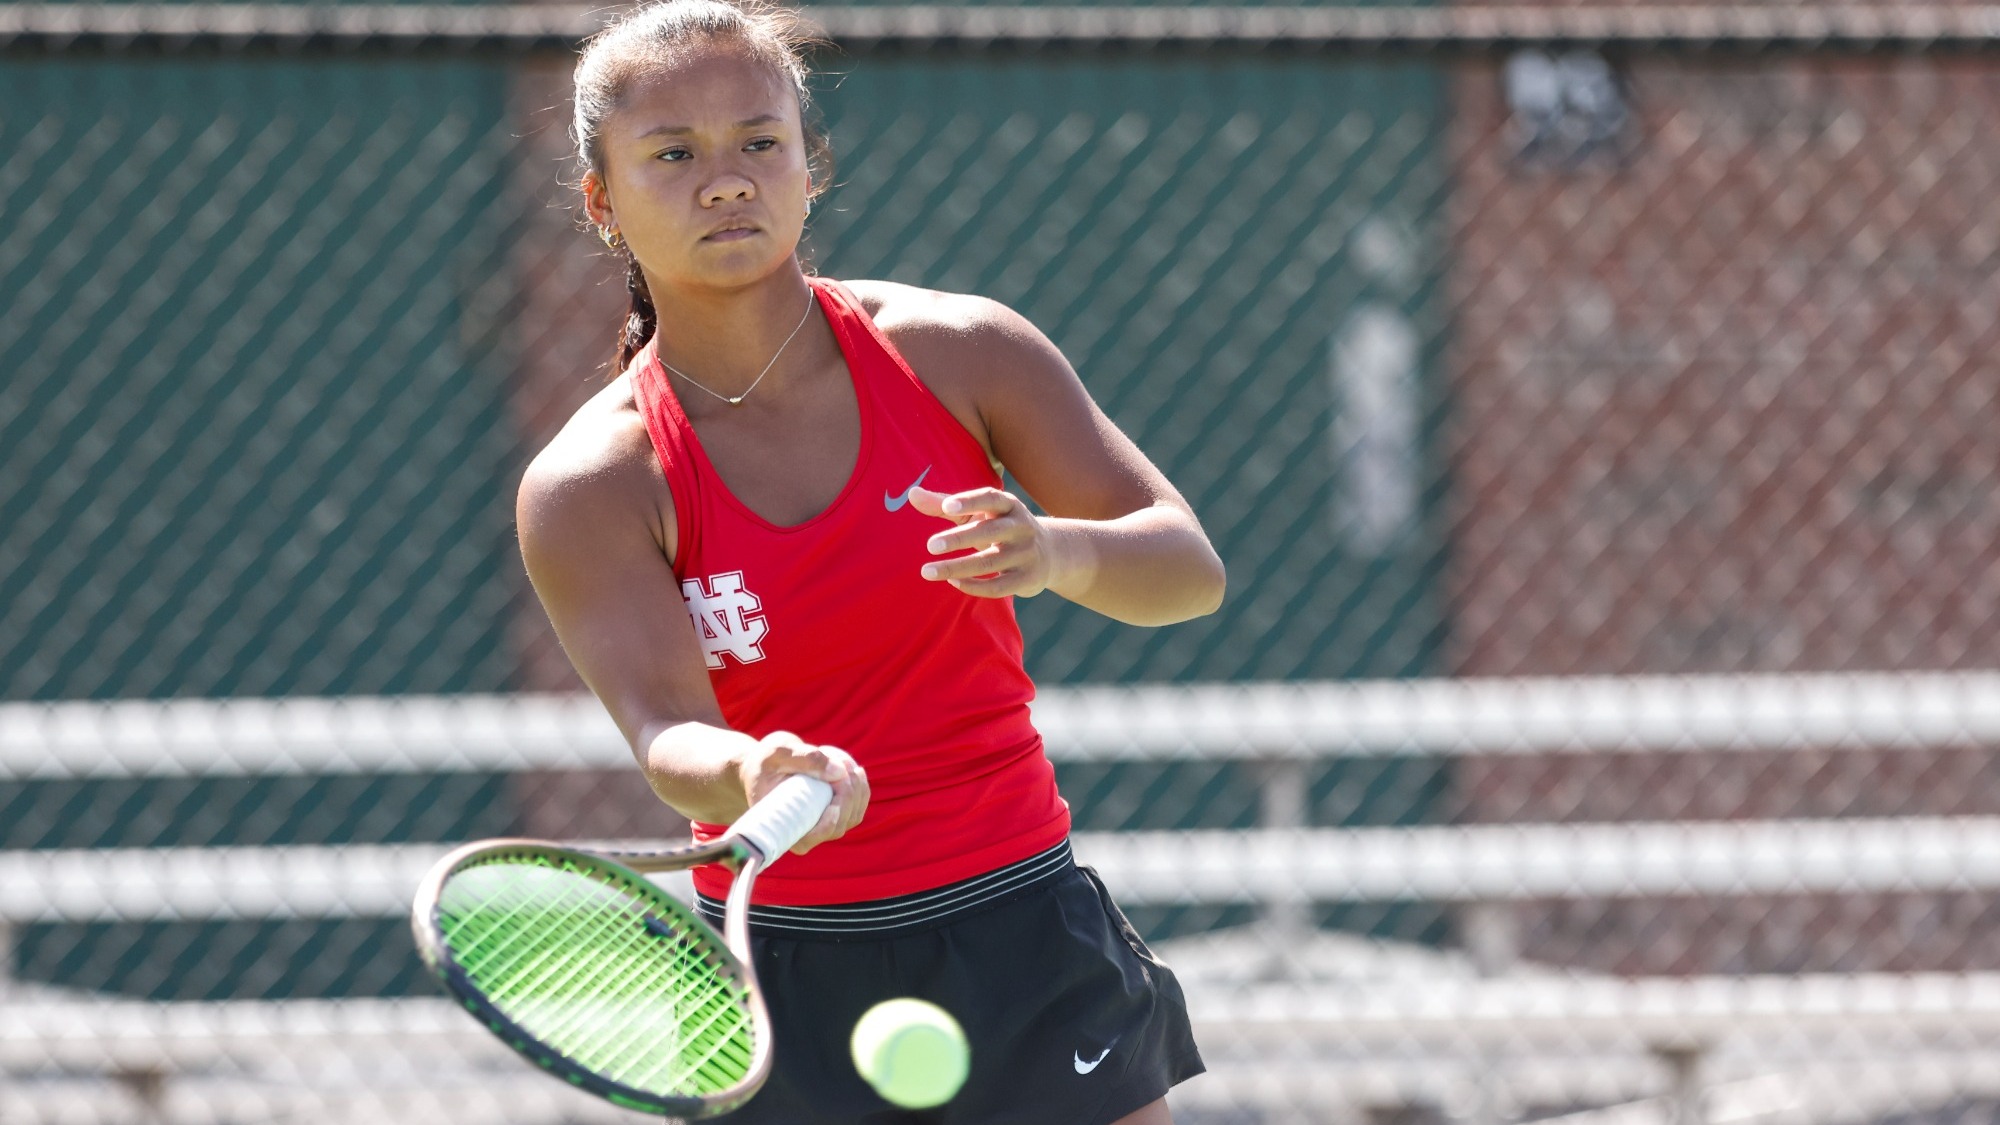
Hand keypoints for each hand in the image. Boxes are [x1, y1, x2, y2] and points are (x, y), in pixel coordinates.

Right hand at [740, 731, 869, 854]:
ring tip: (840, 759)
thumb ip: (806, 758)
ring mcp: (822, 825)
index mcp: (781, 826)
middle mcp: (804, 833)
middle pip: (838, 826)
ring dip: (855, 785)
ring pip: (853, 814)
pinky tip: (850, 766)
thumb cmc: (765, 761)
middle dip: (847, 795)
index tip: (834, 807)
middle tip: (840, 764)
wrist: (765, 766)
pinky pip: (858, 804)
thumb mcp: (778, 752)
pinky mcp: (836, 814)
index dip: (825, 827)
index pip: (808, 840)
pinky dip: (858, 783)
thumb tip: (839, 772)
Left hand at [906, 486, 1066, 598]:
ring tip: (927, 571)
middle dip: (959, 538)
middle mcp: (1021, 527)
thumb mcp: (978, 513)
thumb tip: (911, 493)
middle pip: (989, 531)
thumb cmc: (1000, 527)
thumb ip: (943, 504)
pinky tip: (952, 581)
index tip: (947, 508)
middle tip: (930, 545)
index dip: (970, 501)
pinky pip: (998, 586)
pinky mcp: (1027, 578)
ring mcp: (1027, 554)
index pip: (991, 498)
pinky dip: (974, 586)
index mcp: (1009, 505)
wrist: (1050, 553)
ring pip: (990, 562)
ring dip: (957, 567)